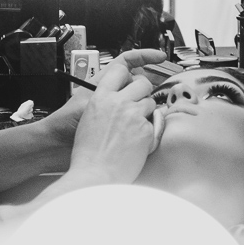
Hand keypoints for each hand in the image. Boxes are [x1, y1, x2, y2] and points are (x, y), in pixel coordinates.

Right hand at [66, 50, 167, 183]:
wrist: (94, 174)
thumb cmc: (88, 153)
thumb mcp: (89, 120)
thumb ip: (105, 105)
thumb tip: (118, 99)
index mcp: (100, 97)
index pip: (120, 69)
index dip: (129, 73)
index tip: (133, 77)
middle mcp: (118, 102)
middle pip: (142, 82)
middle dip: (144, 92)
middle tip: (139, 104)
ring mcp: (133, 114)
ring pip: (151, 101)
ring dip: (148, 111)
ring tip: (135, 128)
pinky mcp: (146, 128)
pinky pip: (155, 122)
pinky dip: (150, 130)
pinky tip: (138, 141)